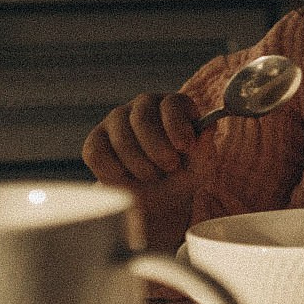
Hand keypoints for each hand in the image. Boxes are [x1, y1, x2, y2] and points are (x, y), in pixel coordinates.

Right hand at [82, 92, 200, 252]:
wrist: (158, 200)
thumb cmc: (182, 175)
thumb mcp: (200, 166)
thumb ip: (204, 148)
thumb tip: (207, 128)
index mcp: (173, 106)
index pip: (171, 104)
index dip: (177, 124)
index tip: (185, 146)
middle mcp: (143, 106)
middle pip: (143, 119)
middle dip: (158, 148)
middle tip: (169, 167)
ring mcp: (116, 121)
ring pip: (122, 138)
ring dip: (140, 165)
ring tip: (152, 176)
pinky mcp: (96, 141)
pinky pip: (99, 154)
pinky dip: (115, 173)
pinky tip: (127, 179)